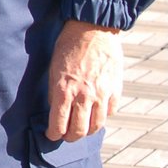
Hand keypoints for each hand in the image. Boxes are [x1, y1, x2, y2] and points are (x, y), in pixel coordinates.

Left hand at [46, 20, 123, 141]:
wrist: (93, 30)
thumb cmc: (68, 46)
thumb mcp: (53, 68)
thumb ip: (55, 90)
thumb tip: (55, 108)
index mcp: (63, 89)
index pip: (58, 123)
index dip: (54, 134)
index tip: (51, 135)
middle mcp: (83, 96)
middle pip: (78, 130)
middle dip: (70, 137)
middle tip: (66, 136)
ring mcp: (101, 95)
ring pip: (96, 126)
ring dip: (87, 131)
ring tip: (81, 130)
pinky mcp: (115, 91)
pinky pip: (109, 113)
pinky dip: (102, 117)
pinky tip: (96, 115)